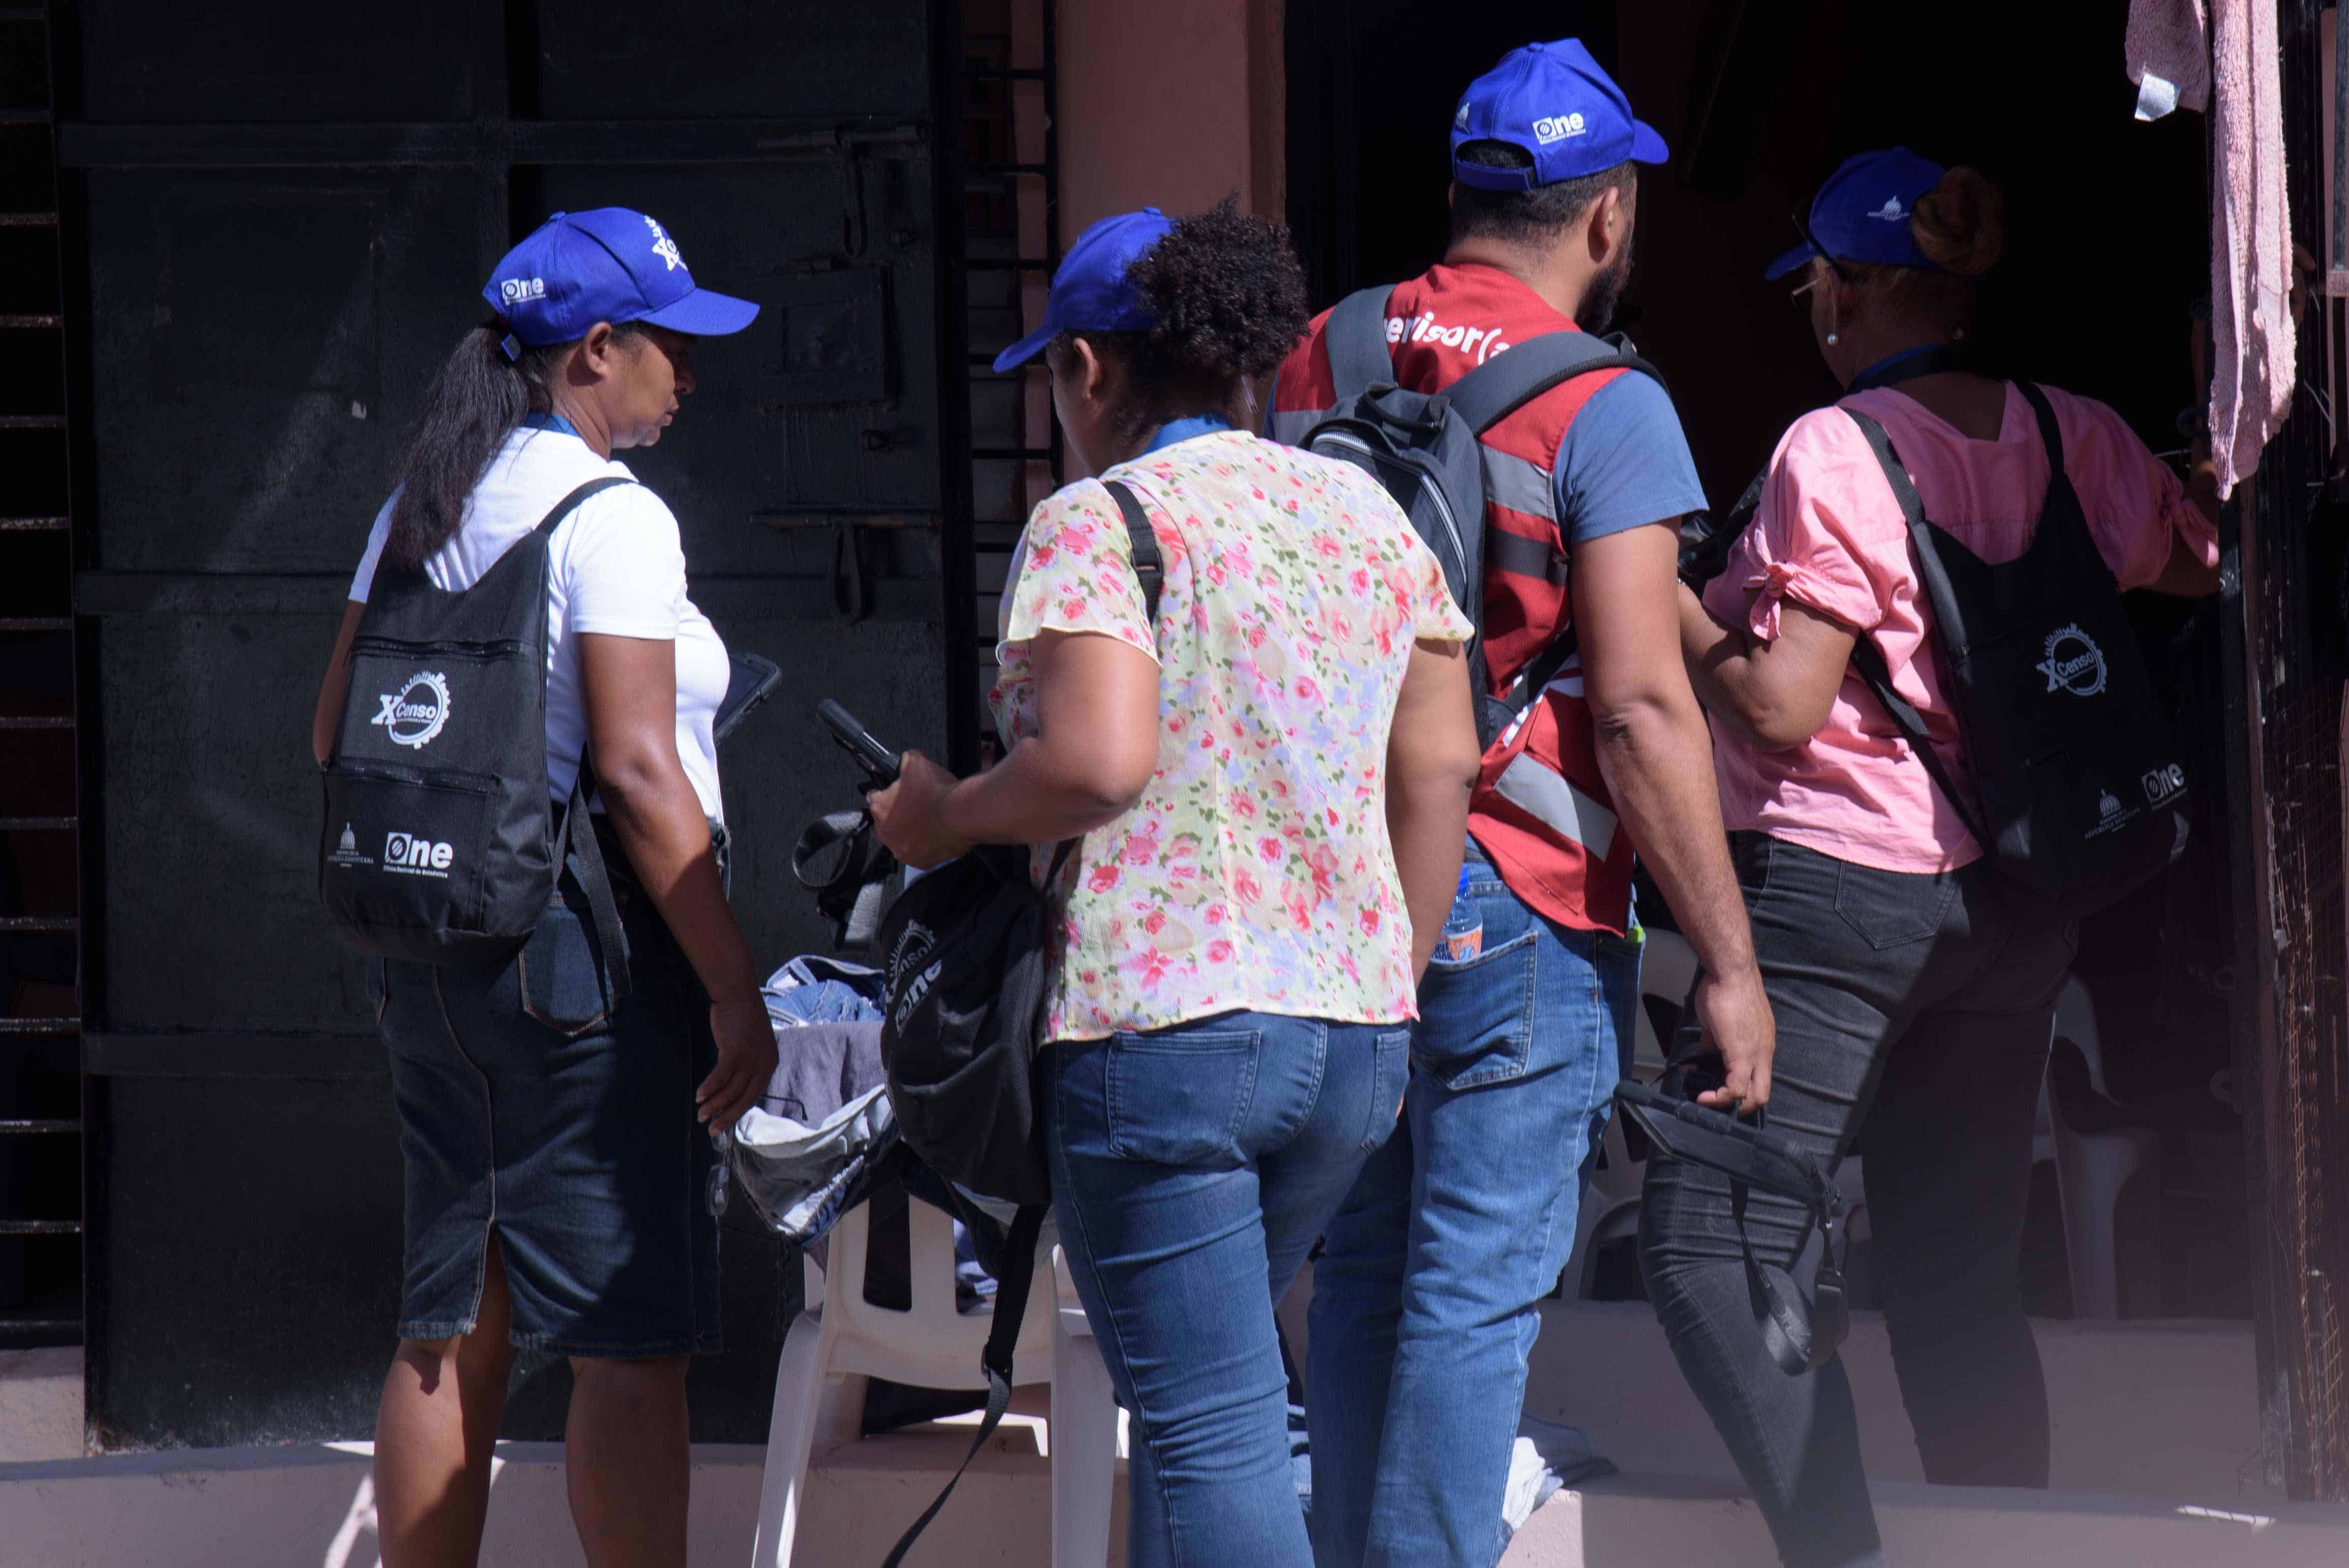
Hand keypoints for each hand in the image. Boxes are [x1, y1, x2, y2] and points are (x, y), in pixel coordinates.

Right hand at [697, 992, 778, 1131]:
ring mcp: (750, 1059)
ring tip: (702, 1114)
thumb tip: (732, 1087)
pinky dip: (709, 1088)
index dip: (738, 1111)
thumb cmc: (742, 1019)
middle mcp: (764, 1064)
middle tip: (712, 1130)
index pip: (754, 1095)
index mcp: (770, 1064)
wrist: (738, 995)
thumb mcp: (753, 1045)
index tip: (724, 1123)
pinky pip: (721, 1077)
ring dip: (714, 1105)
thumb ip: (747, 1065)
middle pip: (744, 1098)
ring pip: (731, 1091)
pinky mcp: (735, 1052)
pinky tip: (699, 1096)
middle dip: (727, 1116)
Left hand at [866, 749, 970, 868]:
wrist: (962, 814)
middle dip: (895, 814)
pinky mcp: (922, 862)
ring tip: (926, 819)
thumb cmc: (939, 791)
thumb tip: (906, 759)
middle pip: (885, 822)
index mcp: (879, 808)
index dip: (884, 792)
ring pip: (902, 840)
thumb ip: (905, 760)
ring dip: (910, 831)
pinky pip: (920, 853)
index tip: (891, 792)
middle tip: (913, 805)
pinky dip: (926, 844)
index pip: (873, 798)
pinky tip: (936, 831)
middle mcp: (887, 833)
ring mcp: (904, 850)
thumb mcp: (916, 762)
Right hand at [1692, 965, 1774, 1114]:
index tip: (1717, 1087)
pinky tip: (1703, 1095)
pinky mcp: (1742, 1054)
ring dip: (1728, 1103)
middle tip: (1717, 1102)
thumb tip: (1701, 1057)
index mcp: (1762, 1044)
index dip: (1742, 1090)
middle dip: (1740, 1106)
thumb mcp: (1720, 1023)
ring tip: (1707, 1099)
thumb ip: (1713, 1044)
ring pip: (1754, 1096)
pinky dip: (1719, 1097)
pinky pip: (1736, 1088)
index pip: (1760, 1078)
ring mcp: (1757, 1054)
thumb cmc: (1725, 989)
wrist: (1730, 972)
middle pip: (1762, 1094)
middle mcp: (1765, 1052)